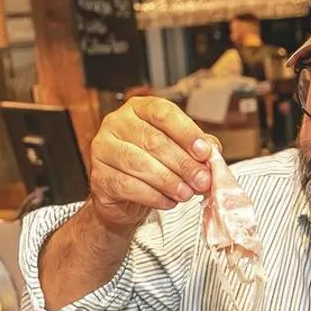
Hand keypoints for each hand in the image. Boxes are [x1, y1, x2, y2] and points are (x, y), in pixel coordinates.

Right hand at [86, 96, 216, 228]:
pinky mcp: (98, 176)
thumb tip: (212, 154)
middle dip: (183, 163)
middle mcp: (116, 123)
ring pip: (140, 164)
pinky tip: (168, 201)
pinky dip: (153, 196)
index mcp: (138, 109)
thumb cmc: (152, 166)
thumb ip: (195, 148)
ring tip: (186, 193)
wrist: (125, 197)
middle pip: (153, 140)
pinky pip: (128, 186)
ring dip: (169, 181)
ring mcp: (103, 149)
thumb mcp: (177, 150)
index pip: (163, 113)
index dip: (186, 132)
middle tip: (202, 180)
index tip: (204, 152)